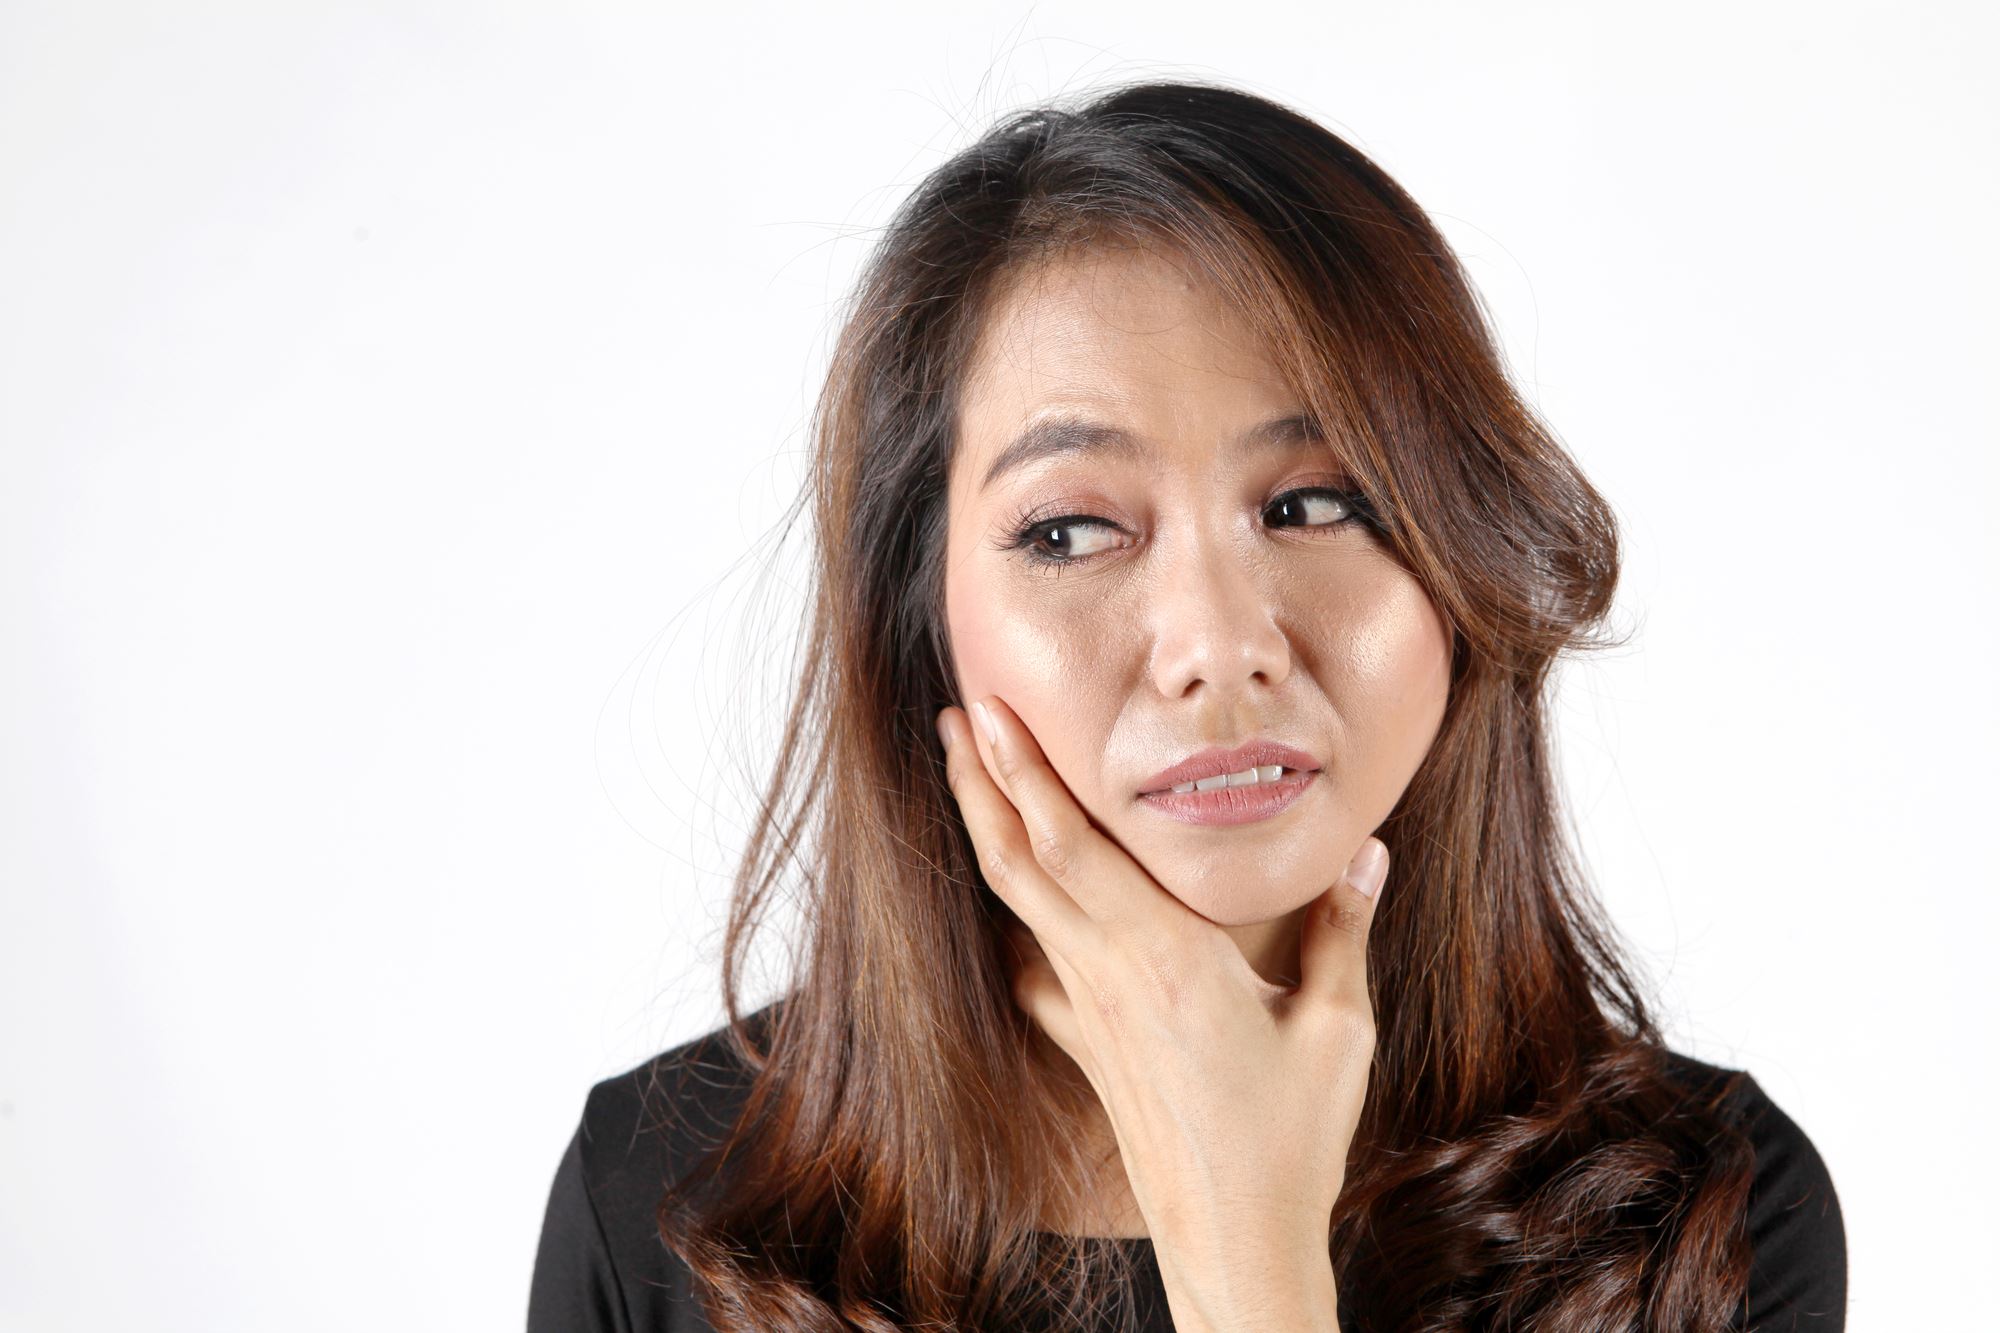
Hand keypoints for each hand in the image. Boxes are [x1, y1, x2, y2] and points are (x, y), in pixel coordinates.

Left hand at [936, 695, 1387, 1328]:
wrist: (1234, 1241)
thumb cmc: (1288, 1140)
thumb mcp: (1337, 1028)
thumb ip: (1346, 930)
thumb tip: (1368, 849)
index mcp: (1165, 955)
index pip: (1073, 844)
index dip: (1023, 773)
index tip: (988, 712)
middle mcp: (1109, 975)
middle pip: (1021, 862)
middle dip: (981, 783)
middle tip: (955, 717)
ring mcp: (1088, 1013)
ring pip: (1020, 905)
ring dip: (989, 833)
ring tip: (968, 776)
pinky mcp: (1087, 1047)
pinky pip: (1034, 968)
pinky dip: (1017, 921)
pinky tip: (1014, 906)